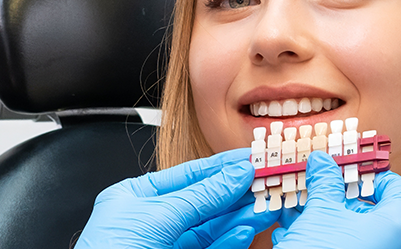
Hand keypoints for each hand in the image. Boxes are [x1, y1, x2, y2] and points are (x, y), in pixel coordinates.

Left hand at [75, 148, 273, 248]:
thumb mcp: (156, 217)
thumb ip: (199, 197)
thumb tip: (233, 175)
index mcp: (134, 199)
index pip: (185, 177)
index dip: (220, 168)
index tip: (250, 159)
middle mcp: (150, 222)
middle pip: (203, 203)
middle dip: (236, 193)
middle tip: (266, 183)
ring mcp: (165, 246)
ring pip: (211, 229)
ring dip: (239, 217)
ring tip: (265, 206)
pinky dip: (229, 240)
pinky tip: (245, 230)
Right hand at [271, 151, 400, 248]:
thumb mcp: (320, 214)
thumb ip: (324, 184)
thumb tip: (321, 163)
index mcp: (399, 224)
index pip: (397, 187)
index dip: (370, 173)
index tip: (346, 168)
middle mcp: (397, 244)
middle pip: (371, 208)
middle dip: (337, 196)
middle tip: (315, 185)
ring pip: (354, 230)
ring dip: (324, 216)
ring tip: (296, 207)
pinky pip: (347, 247)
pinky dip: (324, 238)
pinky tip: (294, 233)